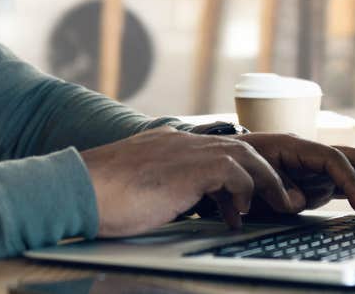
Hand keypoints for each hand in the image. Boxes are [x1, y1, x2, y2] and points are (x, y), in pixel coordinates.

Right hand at [79, 126, 296, 236]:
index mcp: (165, 145)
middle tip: (277, 198)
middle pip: (238, 146)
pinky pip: (234, 171)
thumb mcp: (134, 190)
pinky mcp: (188, 167)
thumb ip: (157, 190)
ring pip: (244, 154)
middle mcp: (178, 142)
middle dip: (262, 172)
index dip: (236, 172)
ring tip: (276, 205)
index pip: (212, 150)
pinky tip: (239, 213)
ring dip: (264, 181)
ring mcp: (184, 150)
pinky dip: (245, 190)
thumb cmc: (97, 197)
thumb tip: (170, 208)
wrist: (77, 188)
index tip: (244, 198)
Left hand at [233, 133, 354, 216]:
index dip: (351, 183)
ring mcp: (317, 166)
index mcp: (296, 146)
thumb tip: (299, 200)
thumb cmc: (237, 168)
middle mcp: (312, 153)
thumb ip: (278, 189)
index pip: (335, 160)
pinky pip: (348, 184)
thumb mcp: (253, 178)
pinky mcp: (318, 180)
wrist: (225, 163)